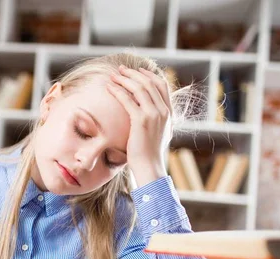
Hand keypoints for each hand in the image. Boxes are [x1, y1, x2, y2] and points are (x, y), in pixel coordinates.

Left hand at [107, 65, 171, 186]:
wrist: (149, 166)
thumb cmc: (149, 153)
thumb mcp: (158, 133)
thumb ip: (158, 120)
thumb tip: (150, 113)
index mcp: (169, 113)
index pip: (162, 85)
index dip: (149, 75)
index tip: (137, 71)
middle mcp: (163, 111)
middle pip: (149, 83)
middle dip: (134, 74)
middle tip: (121, 70)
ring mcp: (153, 115)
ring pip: (139, 88)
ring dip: (125, 79)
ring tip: (113, 76)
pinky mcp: (141, 121)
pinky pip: (128, 100)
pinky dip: (118, 91)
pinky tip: (109, 88)